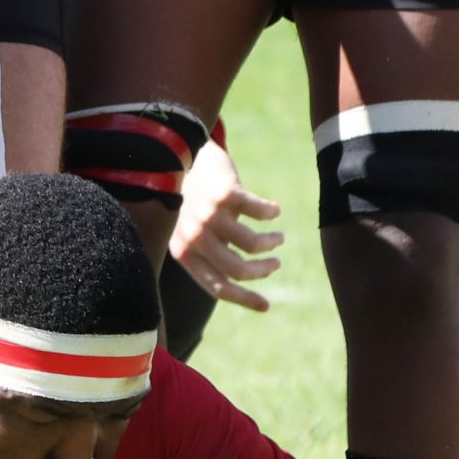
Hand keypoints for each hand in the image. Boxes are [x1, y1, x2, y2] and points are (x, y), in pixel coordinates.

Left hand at [168, 138, 282, 311]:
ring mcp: (208, 214)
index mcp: (183, 251)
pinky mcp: (225, 193)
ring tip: (278, 237)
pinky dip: (271, 214)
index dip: (243, 298)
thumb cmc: (189, 197)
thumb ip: (206, 254)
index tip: (266, 306)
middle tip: (275, 263)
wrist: (180, 153)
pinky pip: (260, 212)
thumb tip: (238, 280)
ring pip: (252, 244)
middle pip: (237, 269)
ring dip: (271, 243)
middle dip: (262, 271)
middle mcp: (193, 236)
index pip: (216, 286)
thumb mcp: (190, 230)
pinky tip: (274, 211)